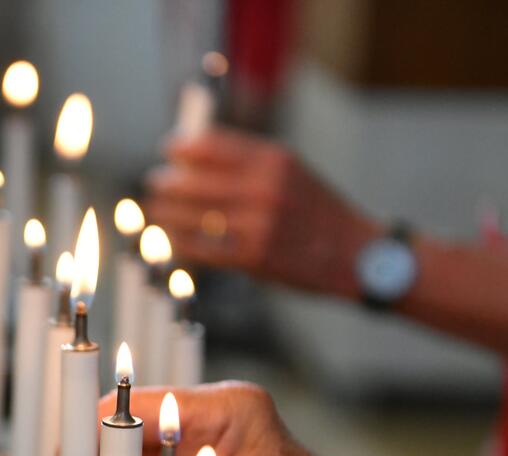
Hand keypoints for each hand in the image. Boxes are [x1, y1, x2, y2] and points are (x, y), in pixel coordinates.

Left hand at [144, 128, 379, 298]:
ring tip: (155, 210)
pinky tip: (170, 237)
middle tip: (153, 183)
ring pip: (191, 216)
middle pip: (194, 180)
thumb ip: (248, 161)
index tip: (168, 150)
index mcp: (273, 159)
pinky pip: (201, 247)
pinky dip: (180, 242)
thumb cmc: (317, 210)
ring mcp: (257, 224)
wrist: (355, 253)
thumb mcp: (291, 171)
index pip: (212, 145)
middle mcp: (264, 188)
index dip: (182, 148)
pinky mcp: (253, 256)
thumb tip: (195, 151)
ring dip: (164, 213)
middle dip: (166, 182)